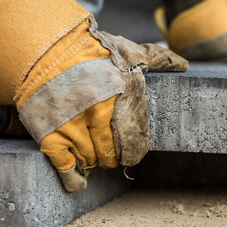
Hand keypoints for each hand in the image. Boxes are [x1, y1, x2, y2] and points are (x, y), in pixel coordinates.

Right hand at [0, 0, 187, 191]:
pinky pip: (66, 167)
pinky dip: (73, 177)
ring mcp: (74, 126)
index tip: (132, 155)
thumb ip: (156, 59)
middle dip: (113, 157)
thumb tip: (183, 65)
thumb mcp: (127, 49)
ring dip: (93, 161)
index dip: (135, 151)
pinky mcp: (50, 134)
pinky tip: (79, 181)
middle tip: (110, 155)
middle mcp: (100, 114)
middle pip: (112, 153)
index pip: (136, 139)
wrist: (42, 45)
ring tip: (92, 157)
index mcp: (123, 96)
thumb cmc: (89, 47)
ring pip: (91, 159)